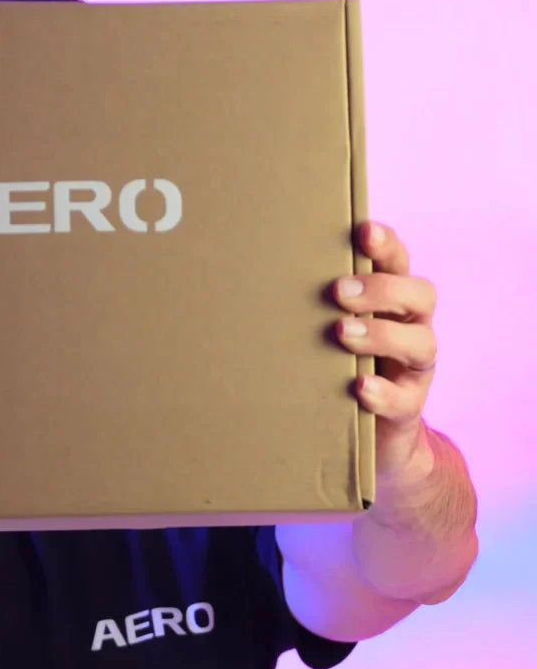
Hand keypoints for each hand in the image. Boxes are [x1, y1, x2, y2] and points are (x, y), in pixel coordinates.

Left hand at [334, 222, 436, 481]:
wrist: (371, 437)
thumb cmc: (337, 368)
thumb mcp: (325, 333)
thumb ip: (309, 309)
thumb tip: (248, 280)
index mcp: (392, 304)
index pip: (398, 263)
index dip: (386, 246)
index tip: (362, 231)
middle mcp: (411, 329)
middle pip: (419, 295)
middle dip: (381, 289)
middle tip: (337, 291)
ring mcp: (414, 369)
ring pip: (420, 344)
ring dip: (380, 335)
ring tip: (342, 333)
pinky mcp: (408, 408)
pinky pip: (404, 399)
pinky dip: (382, 392)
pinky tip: (359, 387)